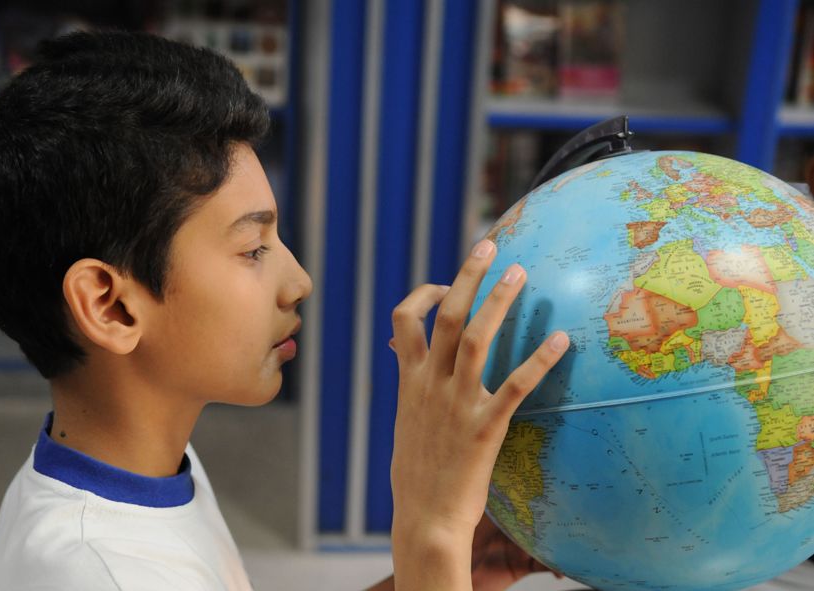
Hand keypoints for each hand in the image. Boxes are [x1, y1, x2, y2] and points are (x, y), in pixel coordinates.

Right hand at [389, 239, 568, 589]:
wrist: (423, 519)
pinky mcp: (484, 428)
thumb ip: (411, 387)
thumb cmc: (417, 474)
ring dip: (498, 301)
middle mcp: (428, 384)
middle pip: (445, 315)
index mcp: (408, 381)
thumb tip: (408, 360)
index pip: (404, 319)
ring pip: (475, 338)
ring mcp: (455, 404)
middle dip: (467, 276)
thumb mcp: (405, 422)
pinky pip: (515, 385)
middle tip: (490, 245)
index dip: (424, 293)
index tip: (445, 285)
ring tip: (520, 273)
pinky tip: (563, 341)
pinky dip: (539, 360)